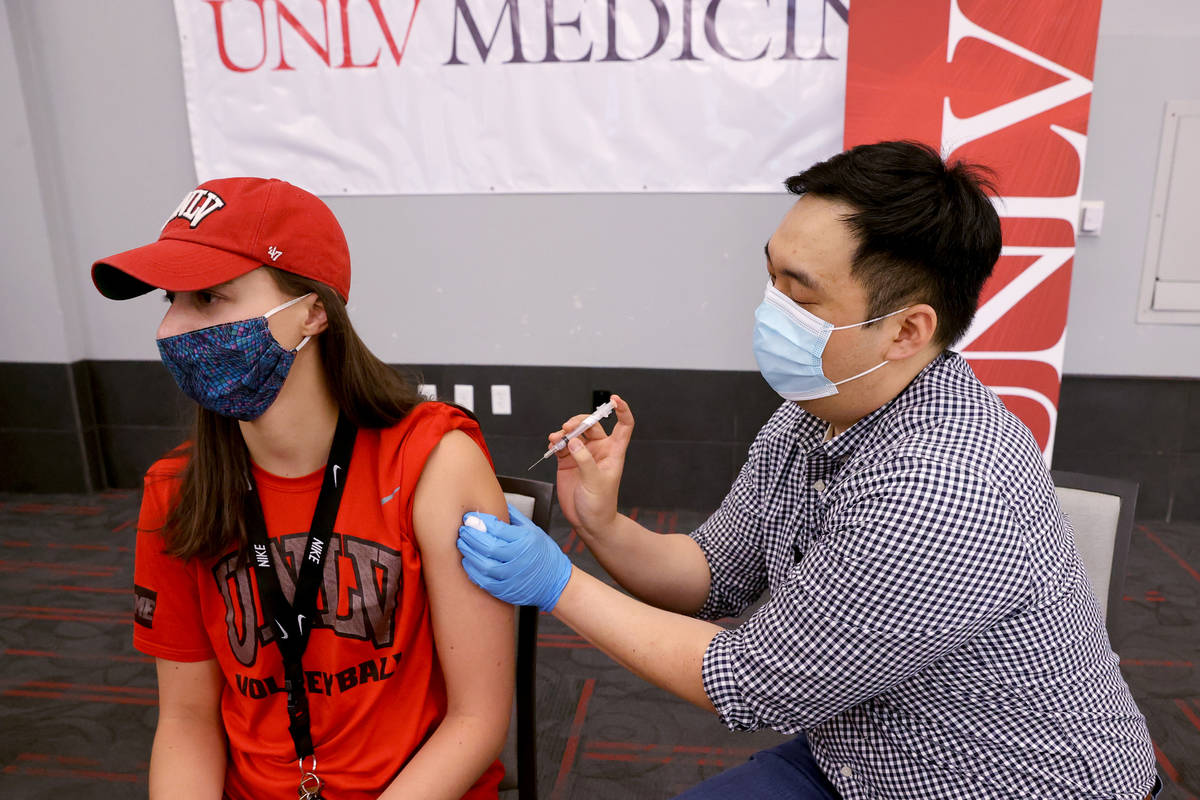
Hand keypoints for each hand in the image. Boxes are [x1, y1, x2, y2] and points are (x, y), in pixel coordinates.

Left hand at [457, 502, 571, 611]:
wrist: (556, 582)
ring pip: (483, 564)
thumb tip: (498, 503)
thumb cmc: (544, 554)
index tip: (469, 517)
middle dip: (471, 536)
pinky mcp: (506, 590)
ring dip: (468, 553)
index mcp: (525, 540)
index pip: (497, 528)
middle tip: (463, 529)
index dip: (479, 522)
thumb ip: (514, 517)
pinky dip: (472, 571)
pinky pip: (484, 581)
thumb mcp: (534, 530)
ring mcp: (512, 576)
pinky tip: (468, 562)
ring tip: (462, 543)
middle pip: (487, 546)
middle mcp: (519, 558)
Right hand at [550, 394, 634, 537]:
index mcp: (614, 452)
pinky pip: (562, 445)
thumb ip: (584, 459)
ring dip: (564, 432)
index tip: (614, 399)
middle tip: (567, 427)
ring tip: (555, 438)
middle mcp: (599, 450)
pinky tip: (552, 445)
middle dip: (578, 422)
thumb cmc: (600, 505)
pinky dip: (556, 442)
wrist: (588, 522)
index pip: (623, 425)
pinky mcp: (569, 461)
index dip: (622, 410)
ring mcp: (583, 455)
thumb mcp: (595, 481)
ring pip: (574, 433)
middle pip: (591, 425)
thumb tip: (573, 441)